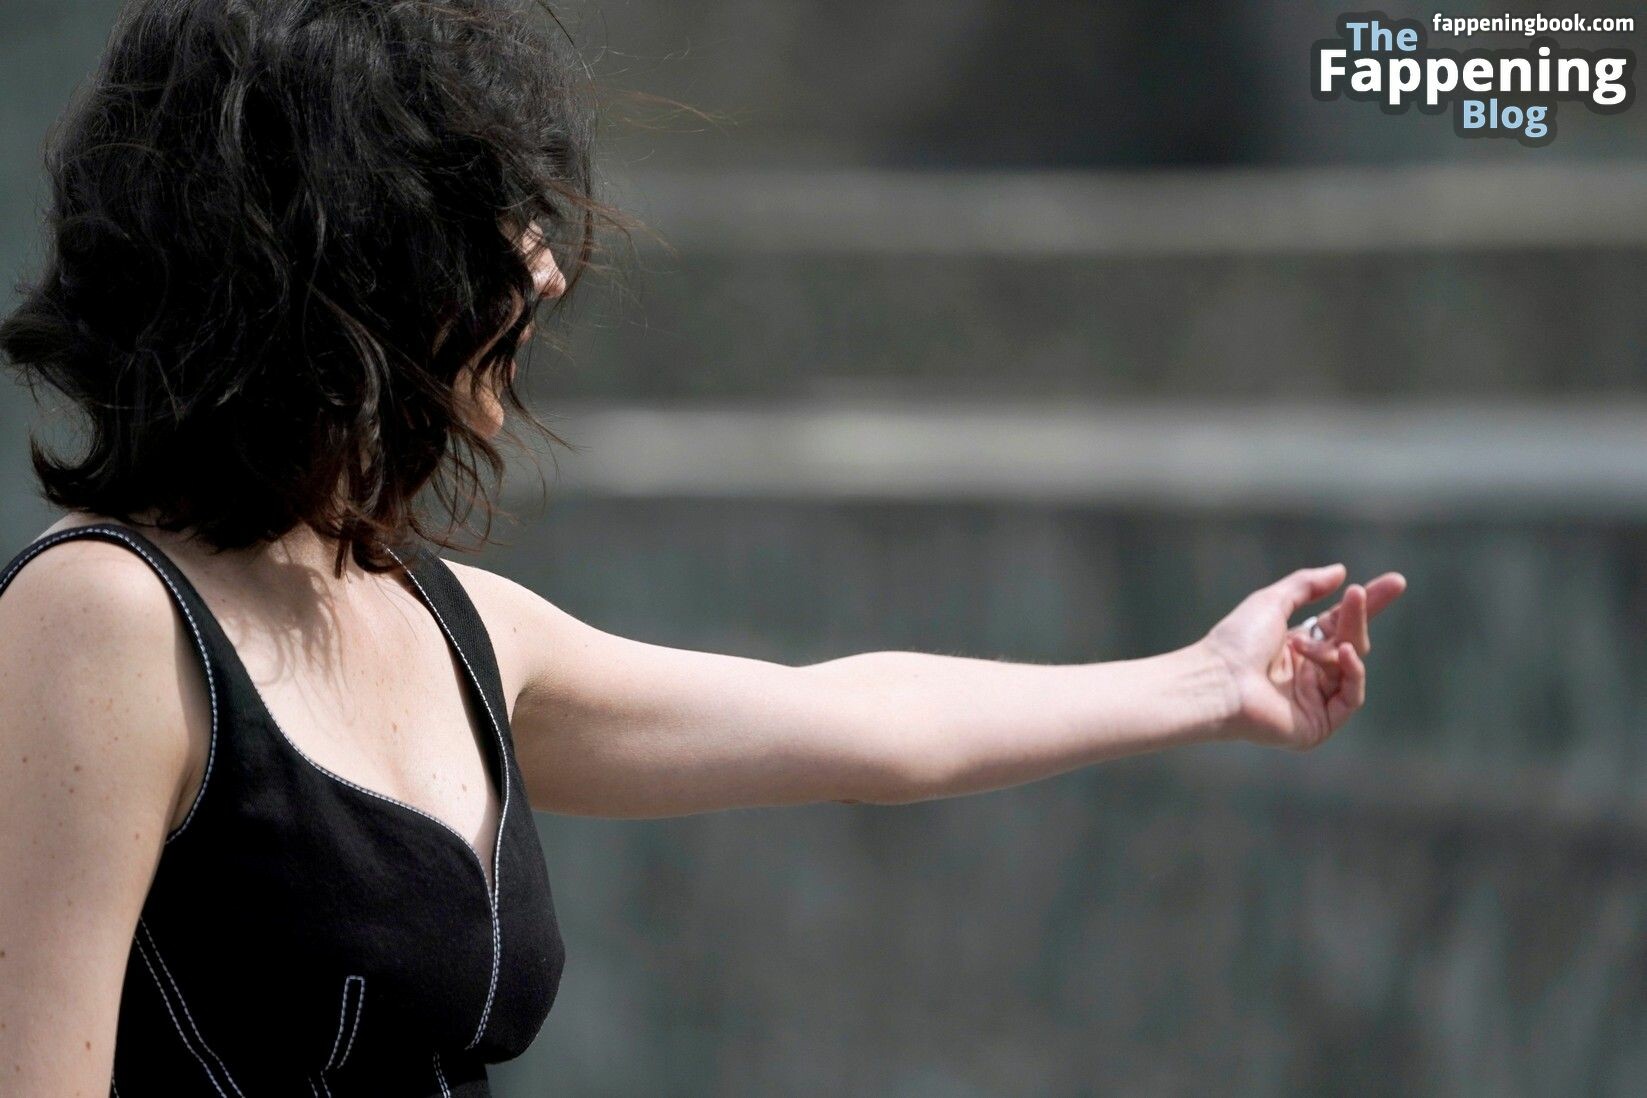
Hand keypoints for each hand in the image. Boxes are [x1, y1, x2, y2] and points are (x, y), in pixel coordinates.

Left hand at [1199, 564, 1406, 750]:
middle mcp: (1306, 674)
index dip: (1365, 605)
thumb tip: (1340, 572)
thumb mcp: (1272, 602)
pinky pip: (1351, 697)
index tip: (1395, 583)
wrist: (1218, 680)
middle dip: (1357, 617)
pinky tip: (1344, 655)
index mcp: (1294, 647)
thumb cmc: (1237, 642)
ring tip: (1327, 637)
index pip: (1339, 624)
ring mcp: (1314, 700)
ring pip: (1352, 666)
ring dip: (1345, 644)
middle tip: (1359, 594)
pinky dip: (1354, 674)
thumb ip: (1305, 586)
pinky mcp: (1319, 725)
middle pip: (1349, 641)